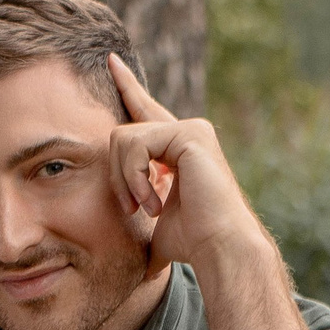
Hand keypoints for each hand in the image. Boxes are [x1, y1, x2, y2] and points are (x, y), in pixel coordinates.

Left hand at [106, 55, 263, 270]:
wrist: (218, 246)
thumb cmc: (192, 239)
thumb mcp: (156, 218)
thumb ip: (142, 213)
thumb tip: (141, 268)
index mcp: (176, 147)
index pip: (145, 109)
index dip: (127, 85)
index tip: (111, 60)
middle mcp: (186, 132)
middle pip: (120, 134)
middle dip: (117, 176)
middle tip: (135, 207)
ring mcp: (190, 129)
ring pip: (123, 139)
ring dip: (125, 179)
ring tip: (148, 206)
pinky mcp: (189, 133)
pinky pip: (135, 144)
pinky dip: (134, 176)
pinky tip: (154, 198)